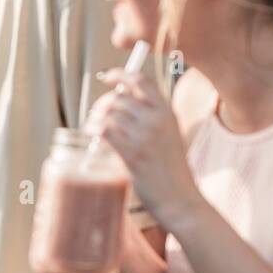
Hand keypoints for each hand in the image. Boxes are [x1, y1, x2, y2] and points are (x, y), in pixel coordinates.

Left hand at [86, 68, 203, 231]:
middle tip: (96, 113)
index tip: (107, 76)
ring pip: (109, 113)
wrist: (180, 199)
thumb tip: (118, 101)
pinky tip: (93, 136)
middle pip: (119, 97)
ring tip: (92, 127)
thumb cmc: (171, 169)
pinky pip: (105, 131)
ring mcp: (145, 137)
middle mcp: (157, 120)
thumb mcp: (168, 135)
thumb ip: (150, 117)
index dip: (120, 74)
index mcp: (168, 112)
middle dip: (103, 103)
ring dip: (95, 118)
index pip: (141, 81)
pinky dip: (94, 131)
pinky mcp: (133, 154)